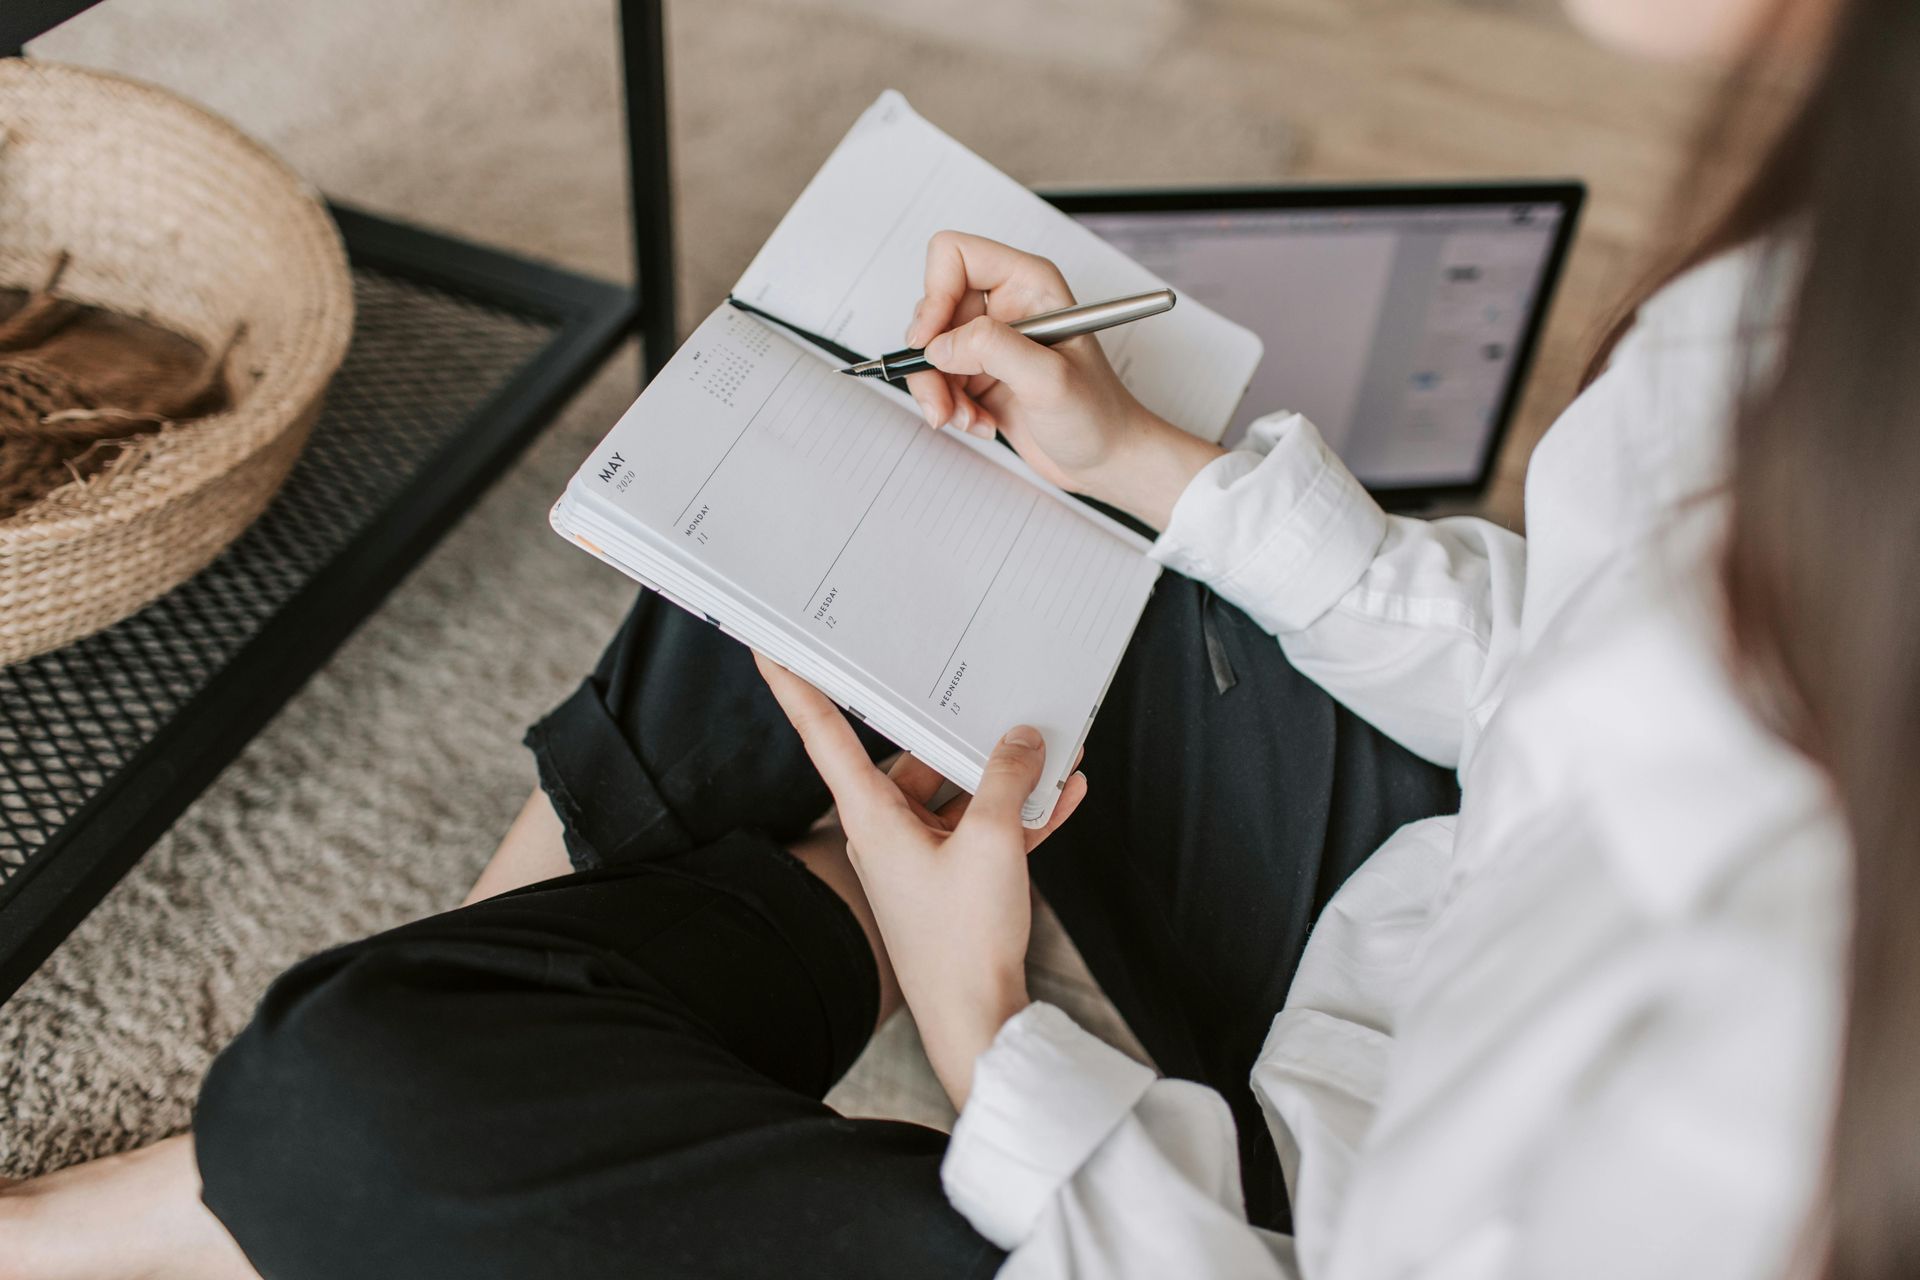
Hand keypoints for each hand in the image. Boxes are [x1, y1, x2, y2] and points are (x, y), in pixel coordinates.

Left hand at [755, 653, 1087, 1108]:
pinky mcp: (951, 882)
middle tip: (986, 692)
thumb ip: (1008, 779)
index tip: (770, 645)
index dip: (795, 686)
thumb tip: (1022, 739)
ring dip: (1004, 776)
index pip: (823, 733)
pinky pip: (984, 831)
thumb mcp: (995, 842)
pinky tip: (1065, 793)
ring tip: (1052, 747)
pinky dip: (1020, 813)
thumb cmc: (965, 942)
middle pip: (914, 759)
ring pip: (957, 795)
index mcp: (871, 817)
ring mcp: (919, 858)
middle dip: (959, 734)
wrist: (978, 1022)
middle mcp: (885, 832)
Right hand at [902, 230, 1224, 528]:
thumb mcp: (1048, 379)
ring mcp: (992, 340)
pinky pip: (938, 379)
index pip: (955, 255)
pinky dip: (949, 407)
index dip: (934, 294)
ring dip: (938, 390)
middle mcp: (1006, 304)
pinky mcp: (980, 373)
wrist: (1108, 461)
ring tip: (966, 419)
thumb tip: (939, 345)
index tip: (930, 341)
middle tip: (944, 398)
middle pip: (932, 308)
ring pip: (929, 349)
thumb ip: (992, 349)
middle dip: (931, 359)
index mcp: (1028, 283)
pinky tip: (979, 423)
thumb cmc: (1099, 415)